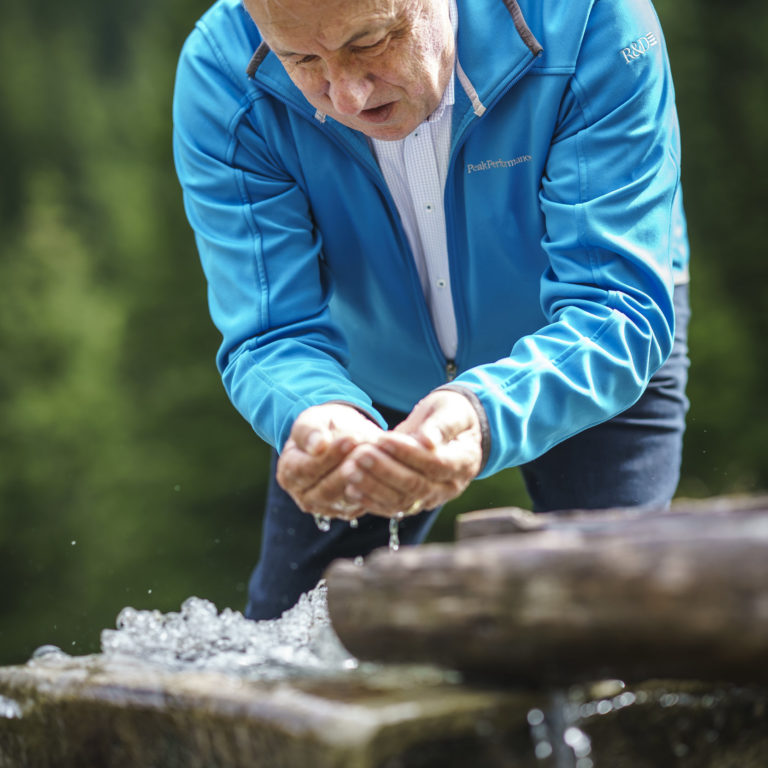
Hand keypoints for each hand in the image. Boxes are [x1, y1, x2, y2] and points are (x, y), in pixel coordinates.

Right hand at [276, 403, 382, 518]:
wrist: (338, 436)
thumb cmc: (322, 426)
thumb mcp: (312, 420)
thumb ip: (311, 432)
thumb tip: (317, 446)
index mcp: (288, 472)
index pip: (306, 469)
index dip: (328, 456)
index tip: (349, 438)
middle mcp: (304, 495)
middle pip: (325, 489)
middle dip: (347, 470)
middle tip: (367, 451)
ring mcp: (325, 506)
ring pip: (344, 500)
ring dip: (362, 480)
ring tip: (376, 459)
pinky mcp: (346, 510)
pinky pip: (359, 503)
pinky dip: (371, 489)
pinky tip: (382, 471)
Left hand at [340, 390, 482, 515]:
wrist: (452, 429)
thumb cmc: (451, 414)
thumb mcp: (451, 411)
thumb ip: (442, 426)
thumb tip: (427, 441)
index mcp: (464, 462)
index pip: (435, 463)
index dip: (408, 453)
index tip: (383, 439)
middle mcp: (450, 486)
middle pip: (417, 486)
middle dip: (385, 471)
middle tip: (360, 455)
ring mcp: (432, 497)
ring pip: (402, 500)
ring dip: (373, 487)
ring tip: (349, 470)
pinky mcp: (414, 502)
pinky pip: (392, 507)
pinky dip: (371, 501)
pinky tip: (351, 489)